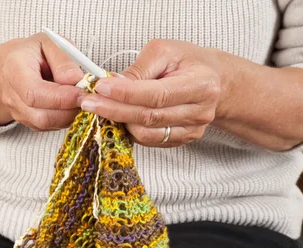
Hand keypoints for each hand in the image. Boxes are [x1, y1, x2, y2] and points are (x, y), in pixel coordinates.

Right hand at [0, 33, 85, 130]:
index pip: (35, 94)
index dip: (62, 98)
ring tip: (79, 97)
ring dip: (69, 115)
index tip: (83, 93)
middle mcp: (11, 95)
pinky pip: (49, 127)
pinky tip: (69, 103)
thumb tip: (77, 80)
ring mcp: (17, 112)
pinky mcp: (27, 122)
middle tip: (87, 97)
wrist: (15, 65)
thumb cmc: (35, 52)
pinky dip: (65, 118)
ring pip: (48, 125)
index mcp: (14, 69)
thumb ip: (64, 60)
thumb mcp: (50, 42)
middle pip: (42, 116)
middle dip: (70, 110)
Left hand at [80, 39, 230, 146]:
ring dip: (118, 122)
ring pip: (146, 134)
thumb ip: (138, 69)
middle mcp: (199, 112)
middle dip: (114, 110)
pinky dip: (129, 130)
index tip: (100, 87)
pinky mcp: (181, 140)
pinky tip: (118, 117)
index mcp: (200, 85)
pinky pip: (149, 141)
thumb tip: (111, 84)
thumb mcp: (164, 52)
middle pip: (148, 117)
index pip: (156, 95)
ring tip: (101, 108)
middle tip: (88, 102)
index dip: (125, 94)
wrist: (213, 80)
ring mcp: (192, 130)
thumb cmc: (187, 61)